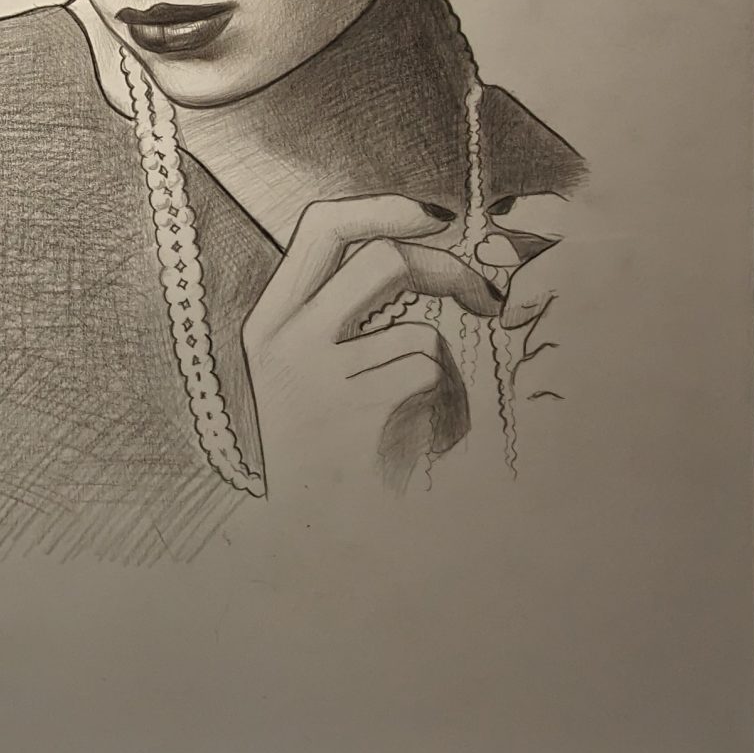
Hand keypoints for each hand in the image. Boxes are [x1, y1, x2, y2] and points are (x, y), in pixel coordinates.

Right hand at [242, 195, 480, 495]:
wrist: (309, 545)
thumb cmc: (325, 454)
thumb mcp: (307, 373)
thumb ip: (342, 313)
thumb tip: (419, 249)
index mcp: (268, 321)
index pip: (320, 226)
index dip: (384, 207)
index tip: (436, 214)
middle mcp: (285, 340)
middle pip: (382, 260)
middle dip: (449, 269)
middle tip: (485, 296)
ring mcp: (318, 376)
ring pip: (420, 333)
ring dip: (446, 374)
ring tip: (424, 417)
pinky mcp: (357, 412)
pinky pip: (431, 378)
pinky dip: (448, 407)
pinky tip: (423, 442)